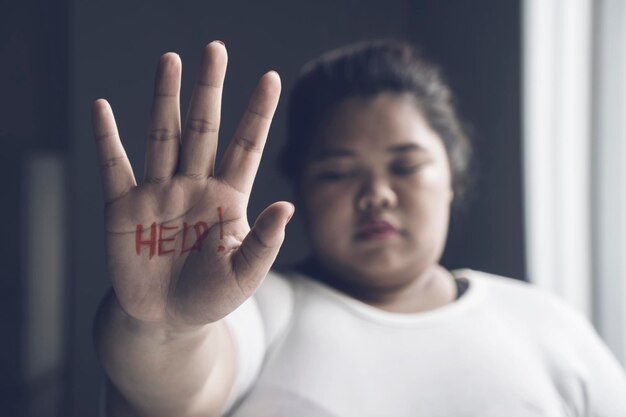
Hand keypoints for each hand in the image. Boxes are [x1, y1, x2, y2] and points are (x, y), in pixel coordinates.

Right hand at [92, 41, 292, 326]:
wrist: (166, 320)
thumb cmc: (211, 297)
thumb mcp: (245, 275)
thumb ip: (265, 242)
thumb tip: (288, 206)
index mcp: (227, 198)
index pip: (246, 146)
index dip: (258, 113)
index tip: (272, 78)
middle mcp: (194, 186)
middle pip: (204, 128)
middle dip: (209, 90)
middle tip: (215, 50)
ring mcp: (159, 193)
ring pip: (164, 137)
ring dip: (166, 99)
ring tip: (169, 59)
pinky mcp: (125, 209)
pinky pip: (114, 167)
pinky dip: (106, 139)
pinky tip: (102, 108)